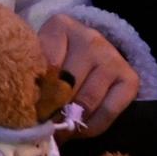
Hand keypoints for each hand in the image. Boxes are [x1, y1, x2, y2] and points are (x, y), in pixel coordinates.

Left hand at [35, 13, 137, 133]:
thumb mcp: (40, 55)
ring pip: (86, 101)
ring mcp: (112, 57)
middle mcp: (90, 38)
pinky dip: (92, 126)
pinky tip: (80, 128)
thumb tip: (26, 112)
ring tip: (59, 129)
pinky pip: (108, 112)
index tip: (28, 107)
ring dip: (71, 121)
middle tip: (43, 125)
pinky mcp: (130, 78)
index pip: (46, 64)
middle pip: (66, 85)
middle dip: (52, 110)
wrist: (91, 52)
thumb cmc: (56, 55)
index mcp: (61, 25)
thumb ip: (32, 73)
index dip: (36, 91)